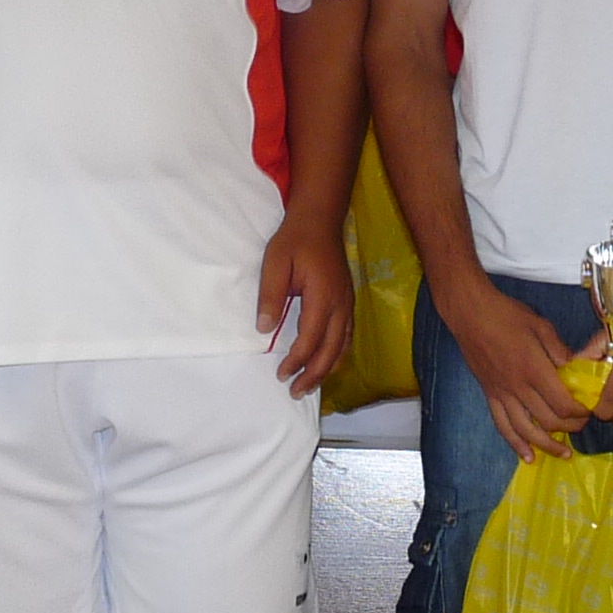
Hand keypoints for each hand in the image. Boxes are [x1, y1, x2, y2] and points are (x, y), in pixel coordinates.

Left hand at [261, 208, 352, 396]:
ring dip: (326, 369)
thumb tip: (265, 329)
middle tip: (295, 392)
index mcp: (323, 296)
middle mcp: (341, 305)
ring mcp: (348, 304)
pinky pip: (346, 337)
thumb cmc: (295, 241)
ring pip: (342, 347)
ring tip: (309, 386)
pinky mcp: (348, 302)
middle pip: (331, 351)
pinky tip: (325, 363)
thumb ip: (271, 296)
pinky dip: (336, 355)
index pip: (310, 339)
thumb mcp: (275, 264)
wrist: (320, 220)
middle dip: (314, 375)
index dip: (296, 361)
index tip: (281, 375)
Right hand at [446, 274, 589, 459]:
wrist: (471, 314)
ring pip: (526, 431)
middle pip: (548, 420)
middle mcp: (518, 387)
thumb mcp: (541, 326)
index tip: (589, 411)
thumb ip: (561, 351)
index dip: (579, 413)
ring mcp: (502, 394)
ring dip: (546, 445)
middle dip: (570, 428)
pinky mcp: (490, 396)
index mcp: (534, 369)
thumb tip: (577, 368)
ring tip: (562, 454)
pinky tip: (527, 457)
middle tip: (582, 426)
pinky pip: (502, 426)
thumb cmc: (507, 315)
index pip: (562, 404)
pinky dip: (515, 445)